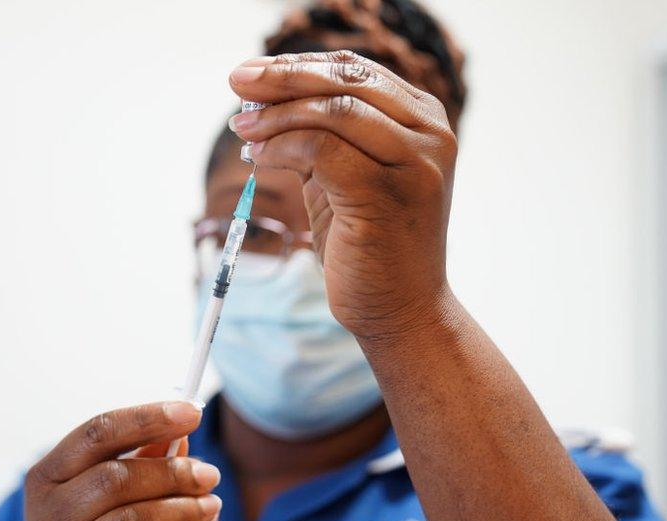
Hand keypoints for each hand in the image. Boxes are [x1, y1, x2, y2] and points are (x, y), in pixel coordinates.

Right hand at [24, 401, 220, 520]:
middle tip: (210, 473)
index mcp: (47, 476)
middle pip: (118, 479)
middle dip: (173, 473)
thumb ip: (138, 458)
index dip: (148, 418)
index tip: (192, 412)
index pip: (98, 432)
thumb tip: (179, 435)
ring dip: (184, 510)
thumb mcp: (99, 485)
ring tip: (211, 504)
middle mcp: (49, 515)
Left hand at [228, 51, 457, 339]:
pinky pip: (321, 150)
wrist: (402, 310)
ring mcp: (414, 163)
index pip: (355, 71)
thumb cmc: (370, 245)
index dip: (298, 64)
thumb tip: (260, 98)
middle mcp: (430, 134)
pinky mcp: (386, 193)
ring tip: (242, 128)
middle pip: (345, 81)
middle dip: (281, 78)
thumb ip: (322, 135)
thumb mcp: (347, 176)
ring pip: (332, 111)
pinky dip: (282, 147)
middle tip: (237, 83)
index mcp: (424, 121)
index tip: (252, 73)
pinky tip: (259, 156)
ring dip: (276, 114)